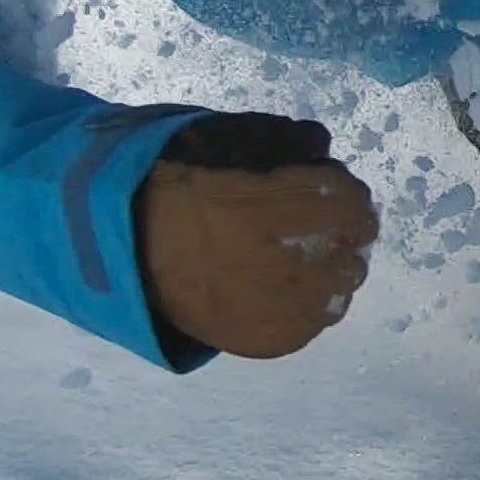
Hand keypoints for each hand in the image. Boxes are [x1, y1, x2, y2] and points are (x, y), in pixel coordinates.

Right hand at [136, 113, 378, 357]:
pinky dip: (311, 306)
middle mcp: (288, 261)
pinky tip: (292, 290)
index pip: (350, 201)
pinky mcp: (268, 341)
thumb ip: (285, 139)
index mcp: (281, 205)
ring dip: (331, 271)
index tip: (337, 191)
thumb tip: (324, 148)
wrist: (127, 243)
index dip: (347, 193)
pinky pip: (313, 325)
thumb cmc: (179, 185)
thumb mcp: (227, 138)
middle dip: (343, 233)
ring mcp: (280, 308)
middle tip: (323, 227)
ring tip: (307, 261)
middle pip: (352, 248)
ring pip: (340, 290)